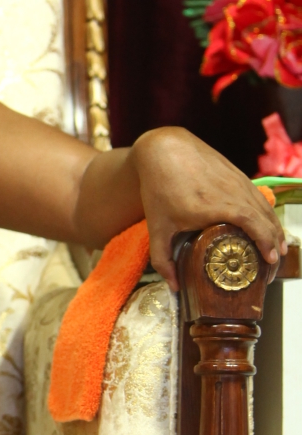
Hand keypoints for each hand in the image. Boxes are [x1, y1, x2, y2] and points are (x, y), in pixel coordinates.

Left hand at [132, 127, 285, 289]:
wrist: (163, 149)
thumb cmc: (159, 187)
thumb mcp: (157, 227)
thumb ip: (163, 259)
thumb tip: (173, 286)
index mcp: (217, 207)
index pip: (254, 226)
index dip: (266, 244)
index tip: (270, 261)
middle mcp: (233, 193)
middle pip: (265, 219)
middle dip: (275, 242)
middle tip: (274, 263)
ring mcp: (237, 181)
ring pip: (265, 206)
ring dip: (274, 227)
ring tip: (278, 248)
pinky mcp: (237, 174)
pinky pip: (258, 196)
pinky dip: (267, 212)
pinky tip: (268, 223)